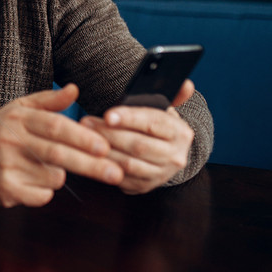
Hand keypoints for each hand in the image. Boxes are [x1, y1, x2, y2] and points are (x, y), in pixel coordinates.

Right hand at [0, 84, 123, 207]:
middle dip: (90, 165)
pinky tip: (31, 180)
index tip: (104, 147)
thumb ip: (50, 101)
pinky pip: (41, 195)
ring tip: (43, 167)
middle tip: (115, 173)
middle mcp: (11, 141)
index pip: (55, 127)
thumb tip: (75, 89)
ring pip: (53, 177)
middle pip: (57, 154)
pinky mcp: (5, 189)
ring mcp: (6, 166)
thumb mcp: (20, 109)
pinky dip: (45, 191)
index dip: (81, 137)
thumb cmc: (0, 131)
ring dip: (61, 175)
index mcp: (18, 119)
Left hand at [81, 80, 195, 194]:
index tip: (108, 115)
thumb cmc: (157, 126)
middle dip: (109, 134)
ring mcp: (162, 174)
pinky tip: (92, 155)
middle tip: (86, 122)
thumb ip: (172, 95)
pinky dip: (106, 166)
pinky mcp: (146, 186)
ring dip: (104, 151)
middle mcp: (175, 156)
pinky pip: (122, 179)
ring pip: (129, 164)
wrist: (167, 153)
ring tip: (86, 137)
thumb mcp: (164, 108)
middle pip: (138, 145)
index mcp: (180, 132)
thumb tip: (186, 84)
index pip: (153, 123)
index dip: (129, 119)